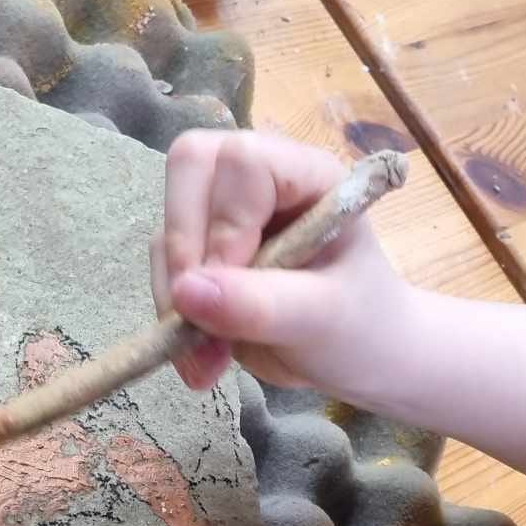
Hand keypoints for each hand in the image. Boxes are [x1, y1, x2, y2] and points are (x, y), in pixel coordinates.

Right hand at [152, 130, 405, 394]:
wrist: (358, 362)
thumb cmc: (361, 328)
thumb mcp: (322, 320)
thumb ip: (261, 304)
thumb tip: (185, 292)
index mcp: (306, 174)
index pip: (243, 162)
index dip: (226, 221)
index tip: (232, 287)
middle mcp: (260, 181)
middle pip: (188, 166)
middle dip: (185, 248)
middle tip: (199, 316)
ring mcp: (224, 214)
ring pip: (168, 226)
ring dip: (175, 298)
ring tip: (210, 359)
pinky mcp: (201, 252)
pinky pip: (164, 269)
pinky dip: (173, 318)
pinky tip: (205, 361)